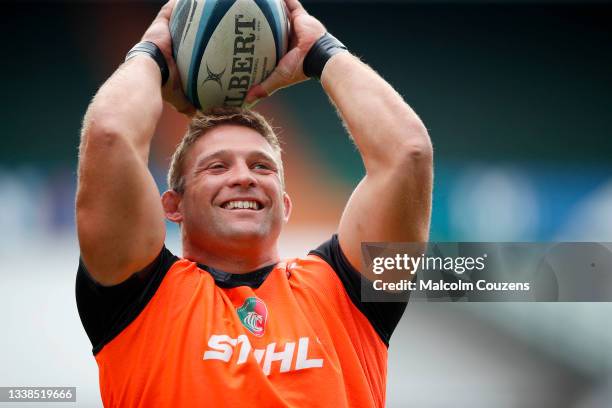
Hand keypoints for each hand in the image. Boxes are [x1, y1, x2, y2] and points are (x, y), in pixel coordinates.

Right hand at [141, 0, 194, 115]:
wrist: (147, 73)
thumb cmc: (163, 87)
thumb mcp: (180, 98)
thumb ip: (189, 106)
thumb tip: (200, 117)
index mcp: (170, 60)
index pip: (183, 51)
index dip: (192, 47)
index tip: (205, 45)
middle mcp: (165, 44)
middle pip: (181, 33)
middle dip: (191, 27)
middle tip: (209, 24)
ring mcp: (161, 33)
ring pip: (177, 19)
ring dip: (188, 13)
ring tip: (204, 8)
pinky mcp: (159, 24)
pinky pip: (170, 9)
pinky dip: (179, 4)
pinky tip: (190, 0)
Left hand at [244, 0, 325, 104]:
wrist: (319, 57)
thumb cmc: (301, 68)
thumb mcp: (279, 78)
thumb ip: (263, 87)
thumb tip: (245, 101)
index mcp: (283, 49)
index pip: (267, 42)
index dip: (257, 39)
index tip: (242, 38)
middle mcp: (288, 36)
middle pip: (272, 26)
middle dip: (260, 21)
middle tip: (244, 18)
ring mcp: (294, 25)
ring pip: (279, 13)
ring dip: (271, 8)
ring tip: (255, 3)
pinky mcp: (300, 15)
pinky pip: (290, 3)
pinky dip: (282, 0)